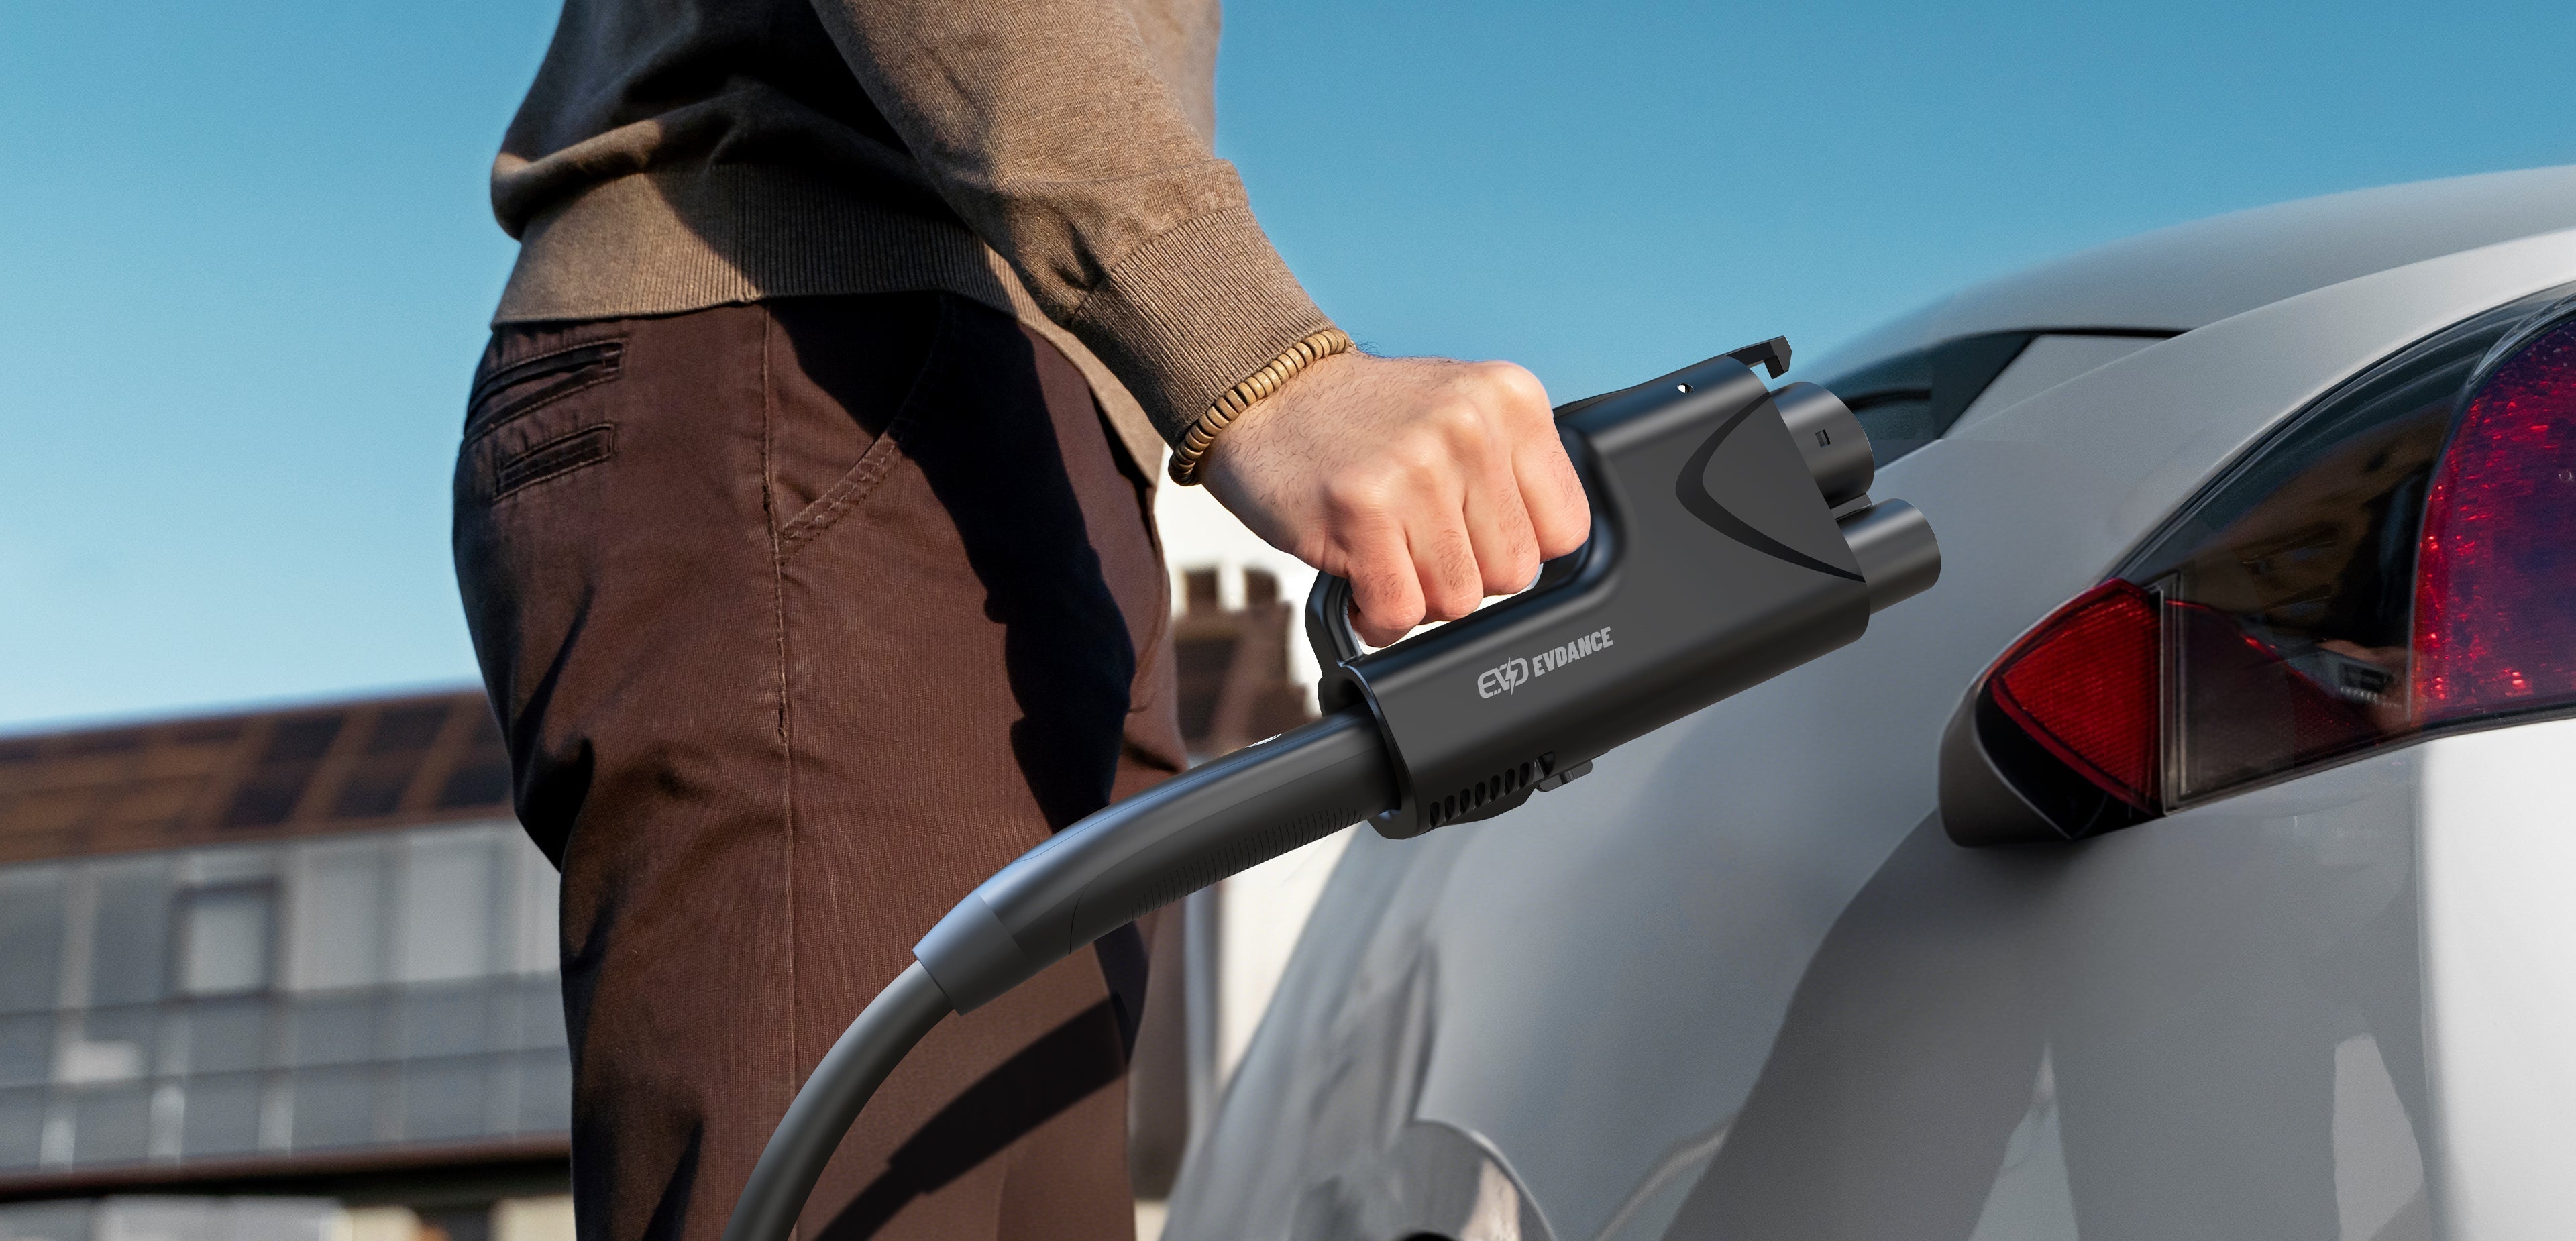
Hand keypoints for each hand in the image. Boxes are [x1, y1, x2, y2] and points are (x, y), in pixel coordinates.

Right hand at [1199, 352, 1590, 645]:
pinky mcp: (1362, 508)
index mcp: (1511, 400)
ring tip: (1388, 556)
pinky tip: (1362, 584)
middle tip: (1422, 546)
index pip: (1566, 529)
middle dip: (1467, 576)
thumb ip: (1511, 473)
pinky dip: (1379, 618)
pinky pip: (1400, 611)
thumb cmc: (1364, 421)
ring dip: (1418, 596)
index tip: (1475, 537)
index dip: (1516, 549)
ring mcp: (1417, 467)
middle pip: (1514, 572)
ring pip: (1459, 599)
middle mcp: (1471, 427)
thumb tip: (1540, 560)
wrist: (1266, 395)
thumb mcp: (1461, 413)